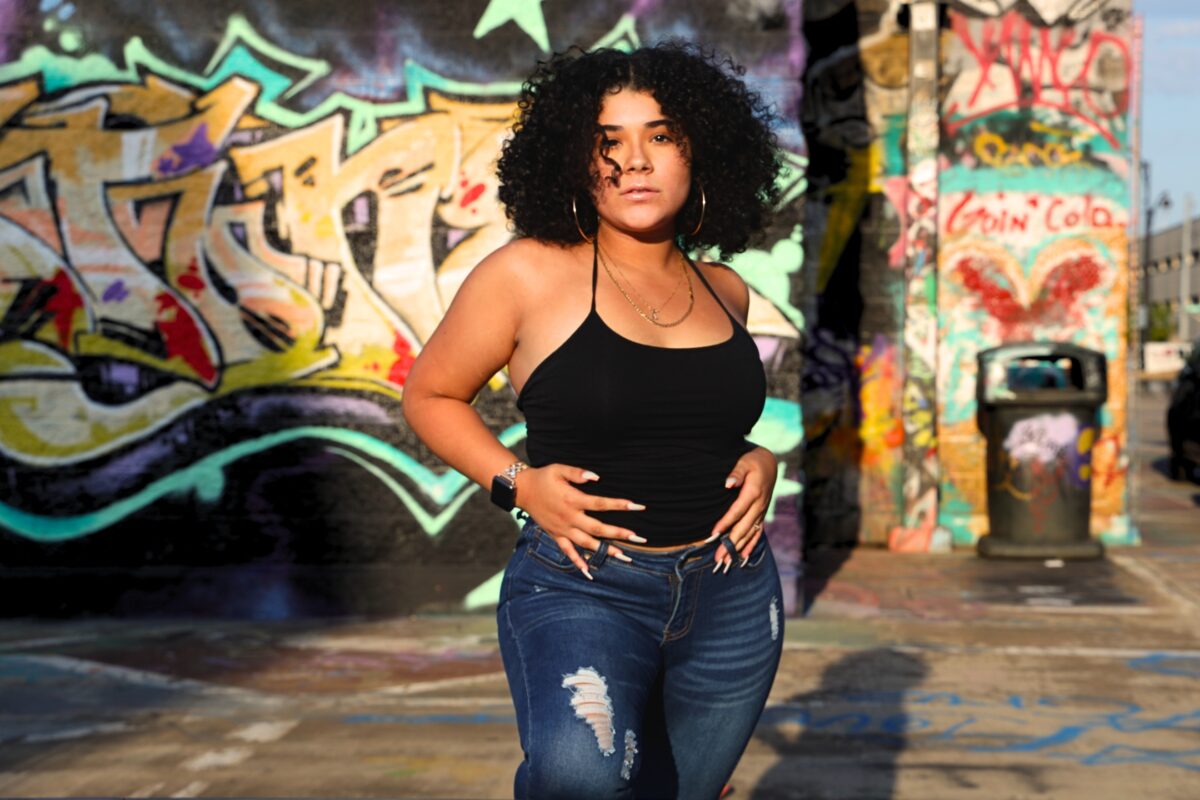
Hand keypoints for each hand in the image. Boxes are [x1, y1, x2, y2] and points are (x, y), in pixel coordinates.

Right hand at [517, 464, 646, 578]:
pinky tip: (590, 573)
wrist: (522, 490)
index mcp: (572, 499)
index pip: (600, 504)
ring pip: (586, 543)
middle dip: (619, 533)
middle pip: (597, 528)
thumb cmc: (544, 477)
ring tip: (625, 557)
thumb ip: (578, 473)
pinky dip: (578, 563)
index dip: (620, 505)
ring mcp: (562, 529)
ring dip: (605, 551)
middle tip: (639, 538)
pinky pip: (568, 552)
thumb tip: (597, 477)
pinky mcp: (556, 535)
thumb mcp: (560, 469)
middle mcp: (569, 517)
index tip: (638, 506)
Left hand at [709, 446, 776, 570]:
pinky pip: (757, 533)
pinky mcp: (761, 515)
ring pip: (749, 534)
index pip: (737, 511)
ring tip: (726, 563)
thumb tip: (728, 483)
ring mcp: (761, 512)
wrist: (769, 464)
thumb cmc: (753, 461)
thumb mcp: (744, 461)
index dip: (726, 523)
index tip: (714, 534)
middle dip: (730, 544)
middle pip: (743, 528)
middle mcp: (759, 505)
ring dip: (738, 549)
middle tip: (718, 559)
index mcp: (754, 492)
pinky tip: (742, 558)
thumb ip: (737, 472)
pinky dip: (750, 546)